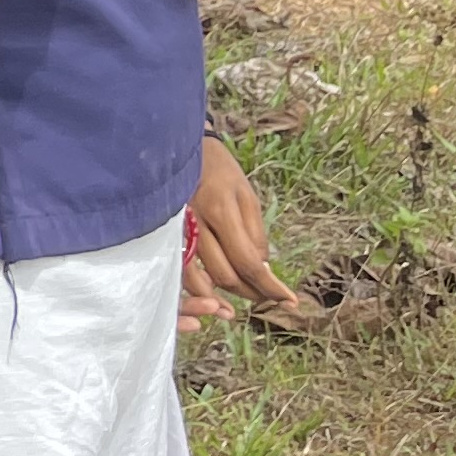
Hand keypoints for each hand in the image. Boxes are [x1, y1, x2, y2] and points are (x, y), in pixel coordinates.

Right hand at [181, 133, 293, 335]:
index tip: (290, 301)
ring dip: (223, 298)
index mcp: (220, 210)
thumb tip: (263, 270)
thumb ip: (255, 234)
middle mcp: (196, 224)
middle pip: (226, 275)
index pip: (248, 261)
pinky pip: (181, 269)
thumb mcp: (246, 195)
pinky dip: (197, 287)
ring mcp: (176, 230)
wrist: (177, 148)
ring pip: (200, 278)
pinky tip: (211, 295)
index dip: (270, 286)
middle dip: (252, 293)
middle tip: (269, 299)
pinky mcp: (165, 235)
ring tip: (239, 307)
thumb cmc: (218, 169)